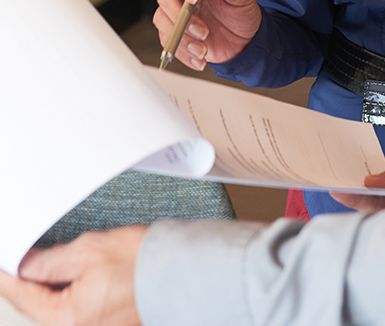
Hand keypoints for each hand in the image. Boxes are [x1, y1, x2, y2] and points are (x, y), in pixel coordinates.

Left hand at [0, 226, 145, 325]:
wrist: (181, 268)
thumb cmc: (142, 260)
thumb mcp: (87, 250)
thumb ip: (48, 262)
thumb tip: (24, 266)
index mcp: (65, 319)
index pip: (22, 296)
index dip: (8, 276)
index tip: (2, 264)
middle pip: (39, 304)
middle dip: (32, 279)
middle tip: (28, 255)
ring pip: (58, 305)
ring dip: (53, 284)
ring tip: (61, 257)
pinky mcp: (107, 322)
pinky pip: (77, 307)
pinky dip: (72, 290)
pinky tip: (79, 271)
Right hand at [154, 0, 261, 69]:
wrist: (244, 39)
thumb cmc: (241, 10)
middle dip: (182, 17)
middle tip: (203, 31)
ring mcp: (175, 13)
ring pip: (163, 21)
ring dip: (182, 38)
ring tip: (204, 49)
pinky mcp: (174, 33)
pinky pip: (168, 43)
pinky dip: (183, 53)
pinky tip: (199, 58)